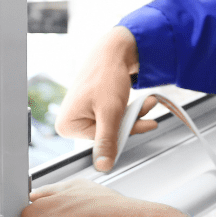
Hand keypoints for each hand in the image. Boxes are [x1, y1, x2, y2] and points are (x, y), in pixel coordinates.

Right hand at [54, 26, 158, 171]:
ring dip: (134, 115)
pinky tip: (143, 102)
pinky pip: (114, 117)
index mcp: (67, 125)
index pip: (101, 142)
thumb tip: (103, 167)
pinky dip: (129, 110)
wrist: (114, 49)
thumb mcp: (110, 112)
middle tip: (147, 107)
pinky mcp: (93, 108)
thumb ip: (107, 141)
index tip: (140, 122)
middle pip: (108, 134)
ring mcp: (82, 114)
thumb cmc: (106, 75)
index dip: (123, 132)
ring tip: (148, 102)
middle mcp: (71, 121)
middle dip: (131, 122)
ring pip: (115, 126)